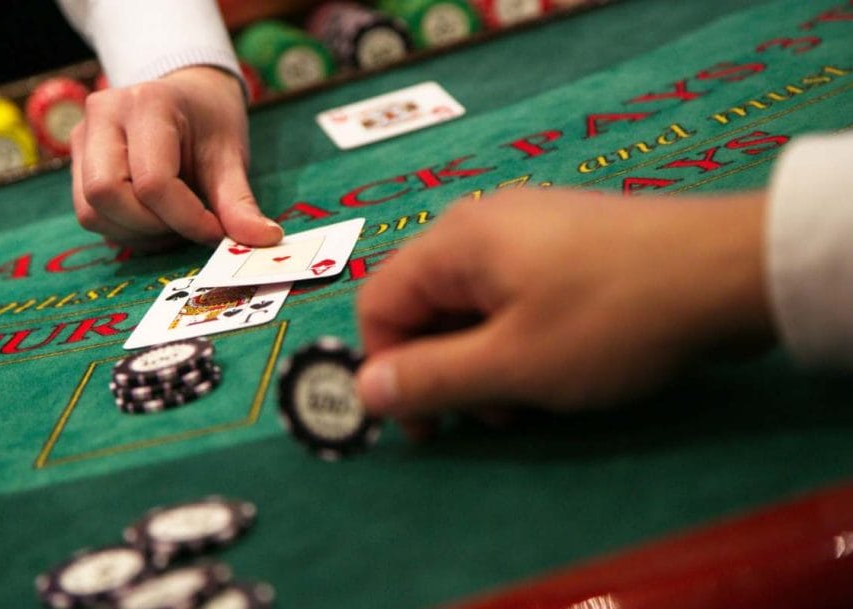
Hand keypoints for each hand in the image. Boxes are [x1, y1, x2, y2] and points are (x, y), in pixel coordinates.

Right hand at [70, 66, 282, 249]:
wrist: (188, 98)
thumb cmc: (210, 123)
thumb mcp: (231, 157)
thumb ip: (240, 203)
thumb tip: (264, 240)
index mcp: (146, 104)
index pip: (153, 182)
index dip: (187, 219)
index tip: (216, 231)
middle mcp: (103, 115)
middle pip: (106, 195)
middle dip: (152, 227)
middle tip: (188, 226)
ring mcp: (83, 137)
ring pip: (91, 212)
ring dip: (136, 234)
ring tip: (173, 223)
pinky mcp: (77, 162)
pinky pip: (90, 214)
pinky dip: (124, 231)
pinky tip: (154, 220)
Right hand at [355, 188, 774, 435]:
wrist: (728, 272)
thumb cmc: (608, 321)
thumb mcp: (512, 366)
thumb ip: (430, 379)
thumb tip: (364, 389)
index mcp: (455, 242)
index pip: (379, 303)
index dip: (387, 368)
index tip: (426, 424)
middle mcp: (481, 223)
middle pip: (427, 303)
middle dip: (444, 369)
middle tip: (491, 417)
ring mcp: (528, 226)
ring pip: (473, 304)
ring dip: (484, 361)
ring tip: (530, 398)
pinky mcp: (567, 240)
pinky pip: (514, 293)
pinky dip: (518, 337)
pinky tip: (559, 363)